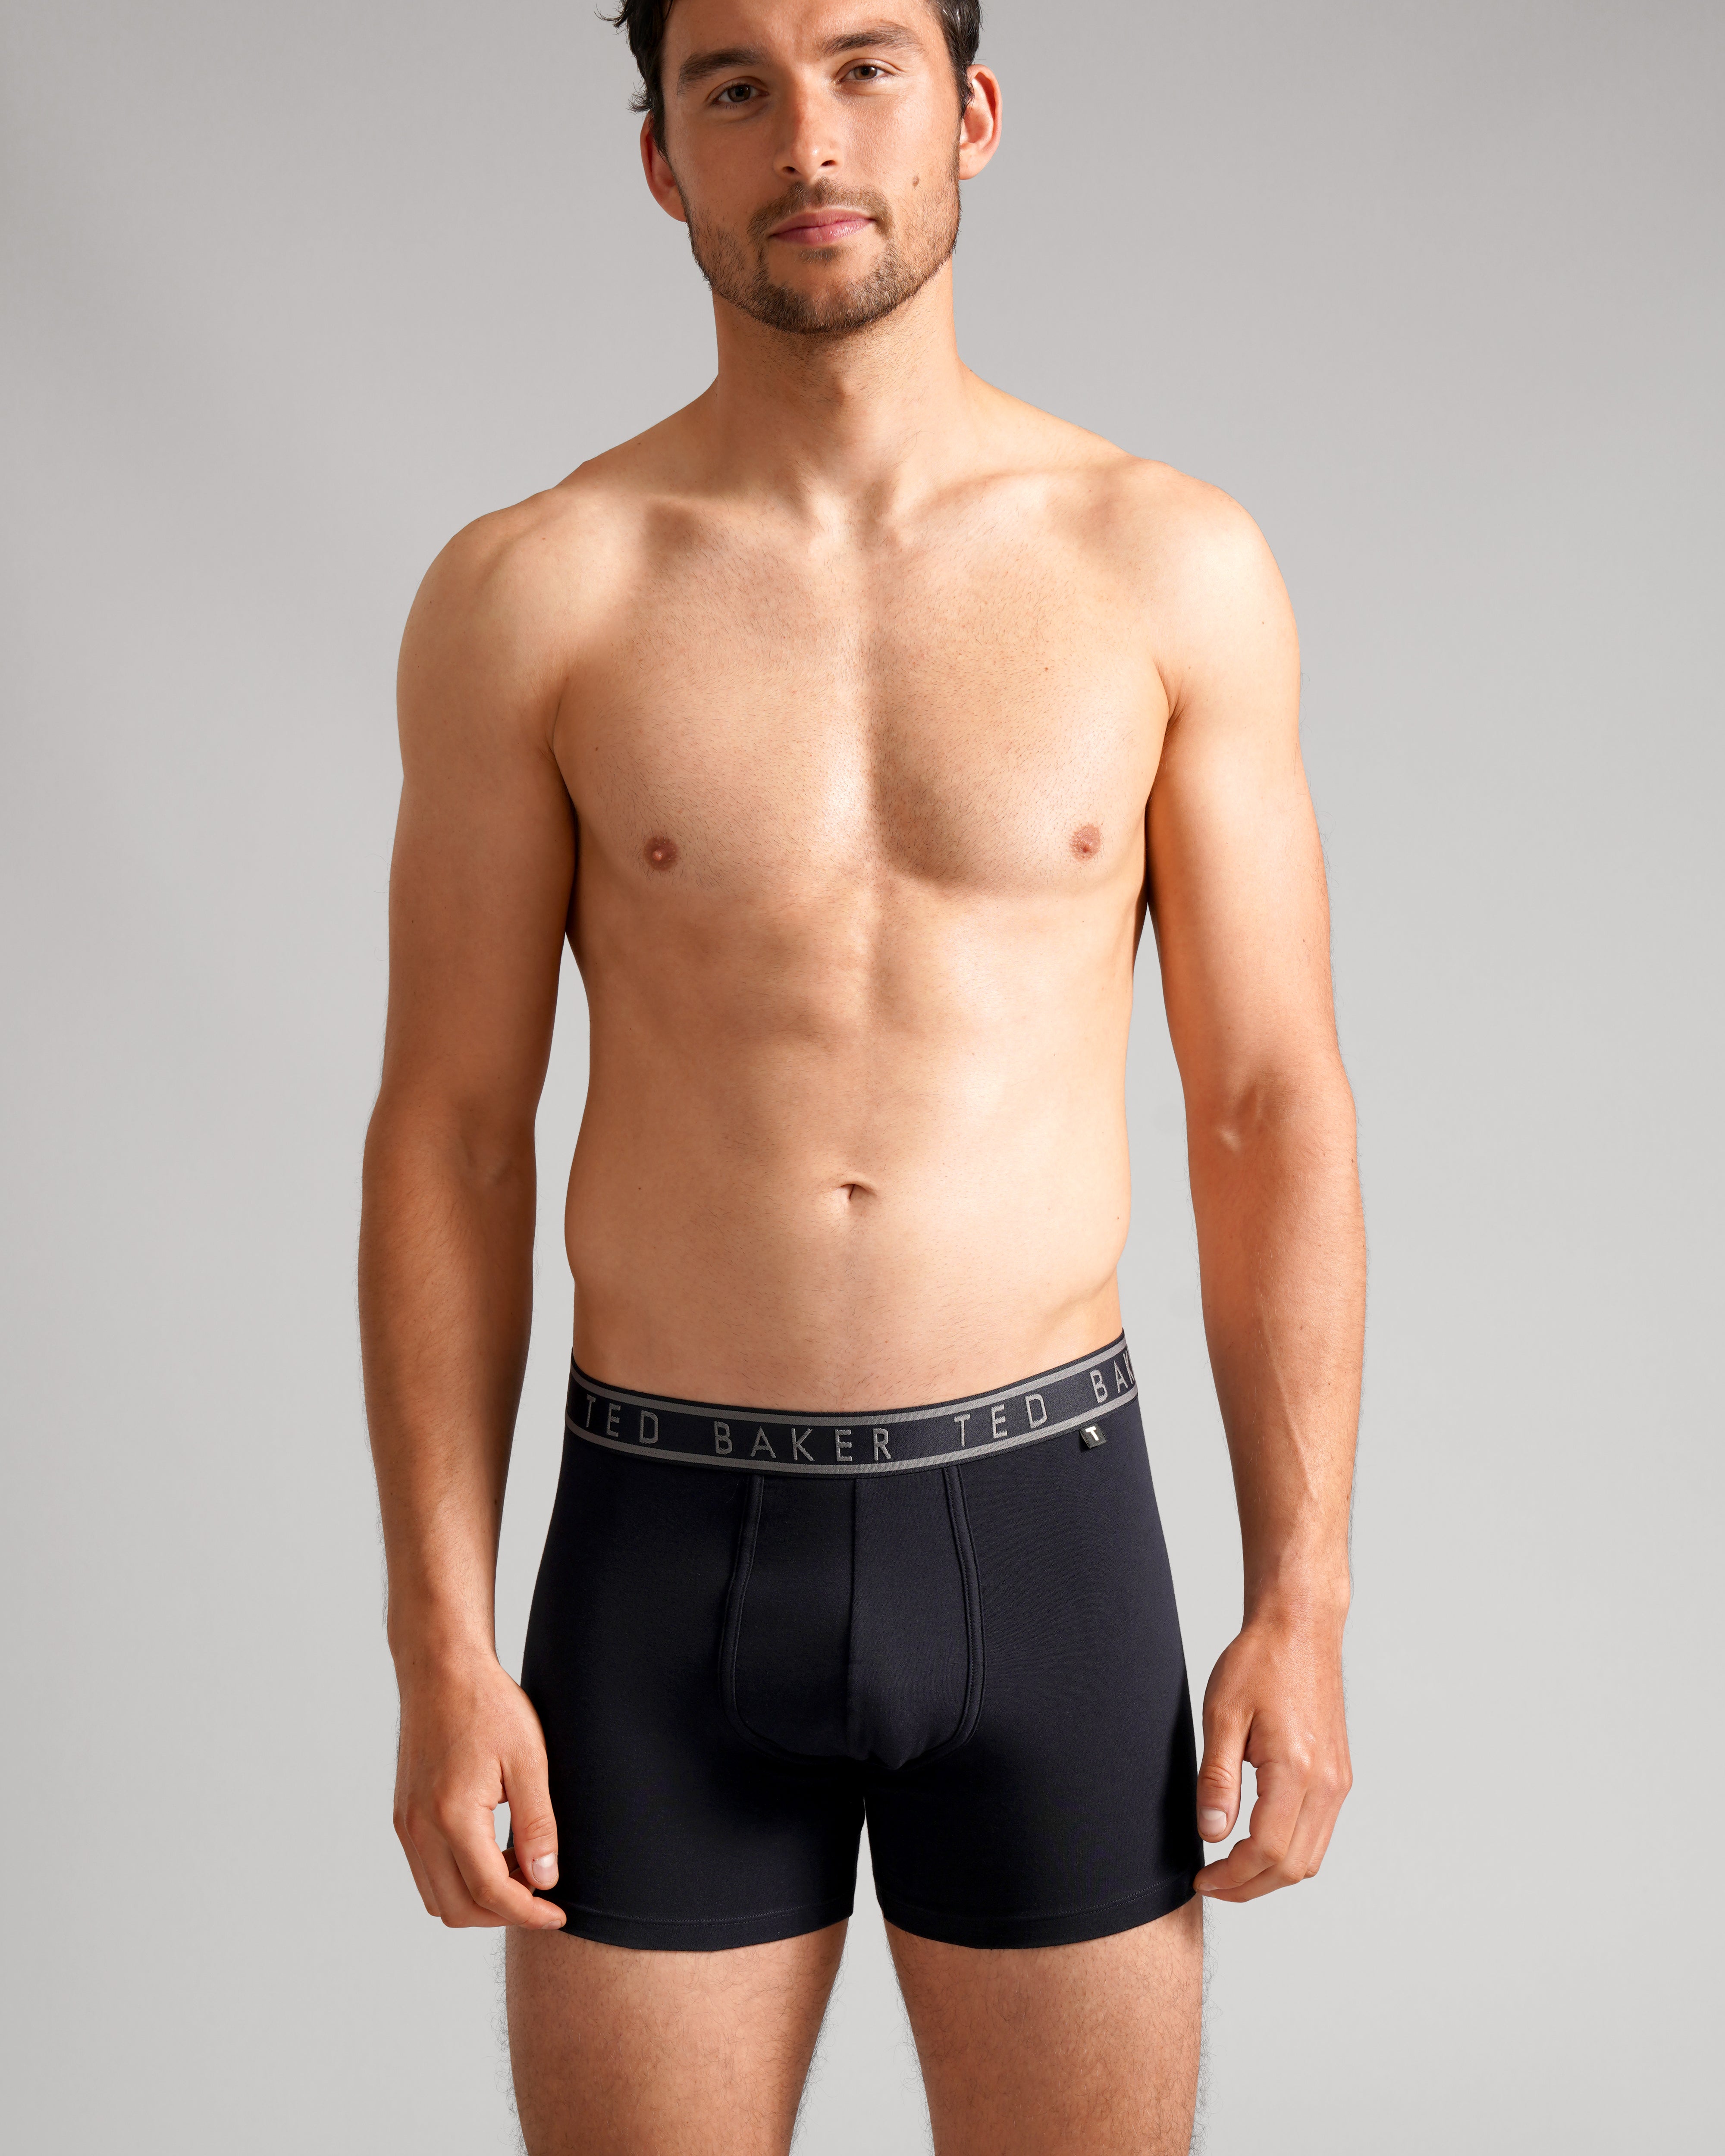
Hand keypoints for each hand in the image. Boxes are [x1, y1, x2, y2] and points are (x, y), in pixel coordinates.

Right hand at [392, 1650, 566, 1929]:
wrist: (442, 1670)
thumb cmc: (488, 1706)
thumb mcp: (528, 1760)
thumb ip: (537, 1824)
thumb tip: (546, 1880)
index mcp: (452, 1816)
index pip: (491, 1892)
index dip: (529, 1912)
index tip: (558, 1912)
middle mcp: (419, 1829)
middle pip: (458, 1909)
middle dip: (503, 1915)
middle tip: (542, 1895)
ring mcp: (406, 1824)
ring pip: (437, 1898)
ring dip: (479, 1901)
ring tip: (520, 1872)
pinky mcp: (403, 1816)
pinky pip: (426, 1873)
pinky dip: (458, 1881)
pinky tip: (492, 1854)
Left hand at [1192, 1608, 1351, 1902]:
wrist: (1300, 1629)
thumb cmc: (1259, 1662)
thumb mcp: (1222, 1715)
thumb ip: (1216, 1778)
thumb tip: (1211, 1833)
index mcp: (1297, 1770)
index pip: (1268, 1852)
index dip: (1232, 1877)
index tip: (1201, 1879)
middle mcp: (1327, 1784)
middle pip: (1293, 1867)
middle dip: (1249, 1886)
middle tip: (1211, 1883)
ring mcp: (1338, 1782)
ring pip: (1311, 1857)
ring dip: (1271, 1874)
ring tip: (1230, 1869)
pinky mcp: (1339, 1776)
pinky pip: (1319, 1833)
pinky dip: (1290, 1851)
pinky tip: (1258, 1841)